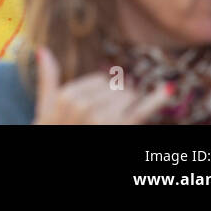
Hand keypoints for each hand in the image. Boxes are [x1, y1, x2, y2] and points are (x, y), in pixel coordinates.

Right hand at [33, 47, 171, 123]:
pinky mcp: (120, 128)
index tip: (95, 108)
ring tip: (116, 121)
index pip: (99, 80)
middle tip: (107, 117)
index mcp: (67, 96)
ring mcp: (103, 119)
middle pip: (115, 87)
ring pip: (129, 96)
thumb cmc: (54, 132)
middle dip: (118, 97)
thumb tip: (42, 49)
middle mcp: (84, 105)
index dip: (102, 92)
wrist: (60, 160)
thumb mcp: (45, 108)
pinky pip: (143, 110)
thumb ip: (46, 78)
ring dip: (131, 105)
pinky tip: (168, 89)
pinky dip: (157, 99)